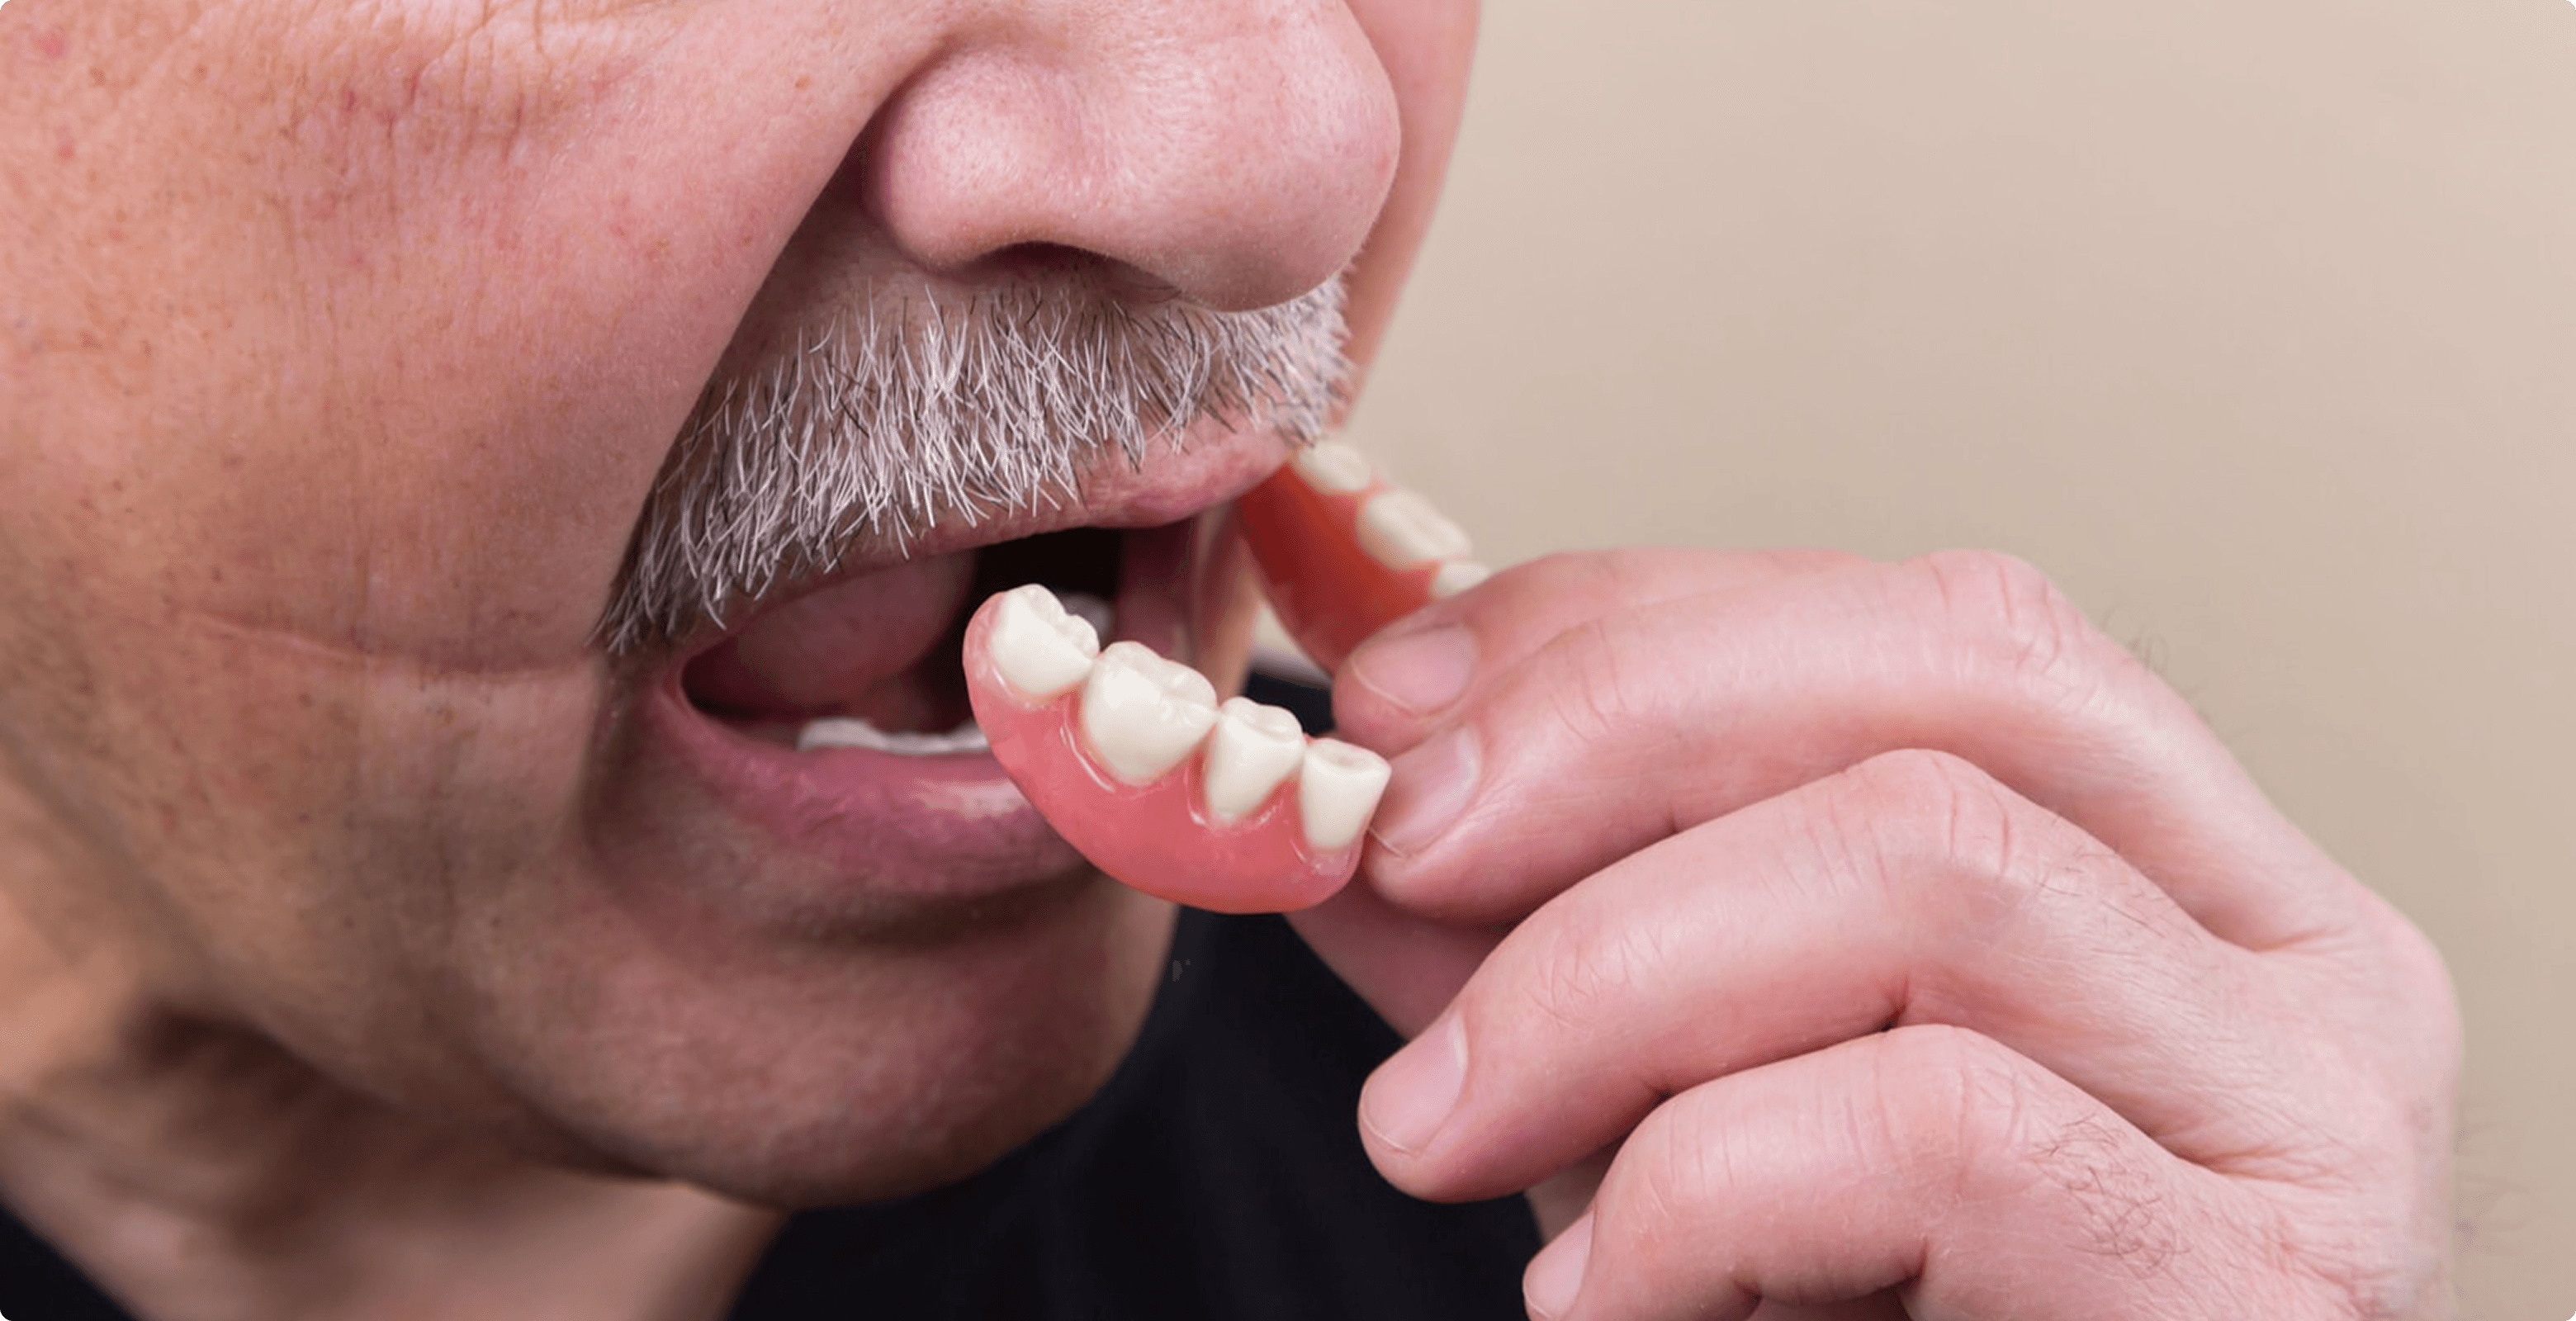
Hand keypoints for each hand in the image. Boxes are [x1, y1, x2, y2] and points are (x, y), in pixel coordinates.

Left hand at [1290, 549, 2457, 1319]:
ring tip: (1442, 1127)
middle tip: (1390, 849)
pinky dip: (1695, 1193)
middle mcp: (2292, 959)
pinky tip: (1597, 1300)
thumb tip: (1344, 799)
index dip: (1637, 626)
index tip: (1393, 699)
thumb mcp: (1676, 1096)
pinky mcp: (2265, 1299)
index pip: (1930, 627)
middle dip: (1613, 727)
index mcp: (2177, 870)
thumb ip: (1550, 944)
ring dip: (1605, 976)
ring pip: (1937, 867)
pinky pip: (1935, 1131)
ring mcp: (2312, 1123)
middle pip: (1960, 676)